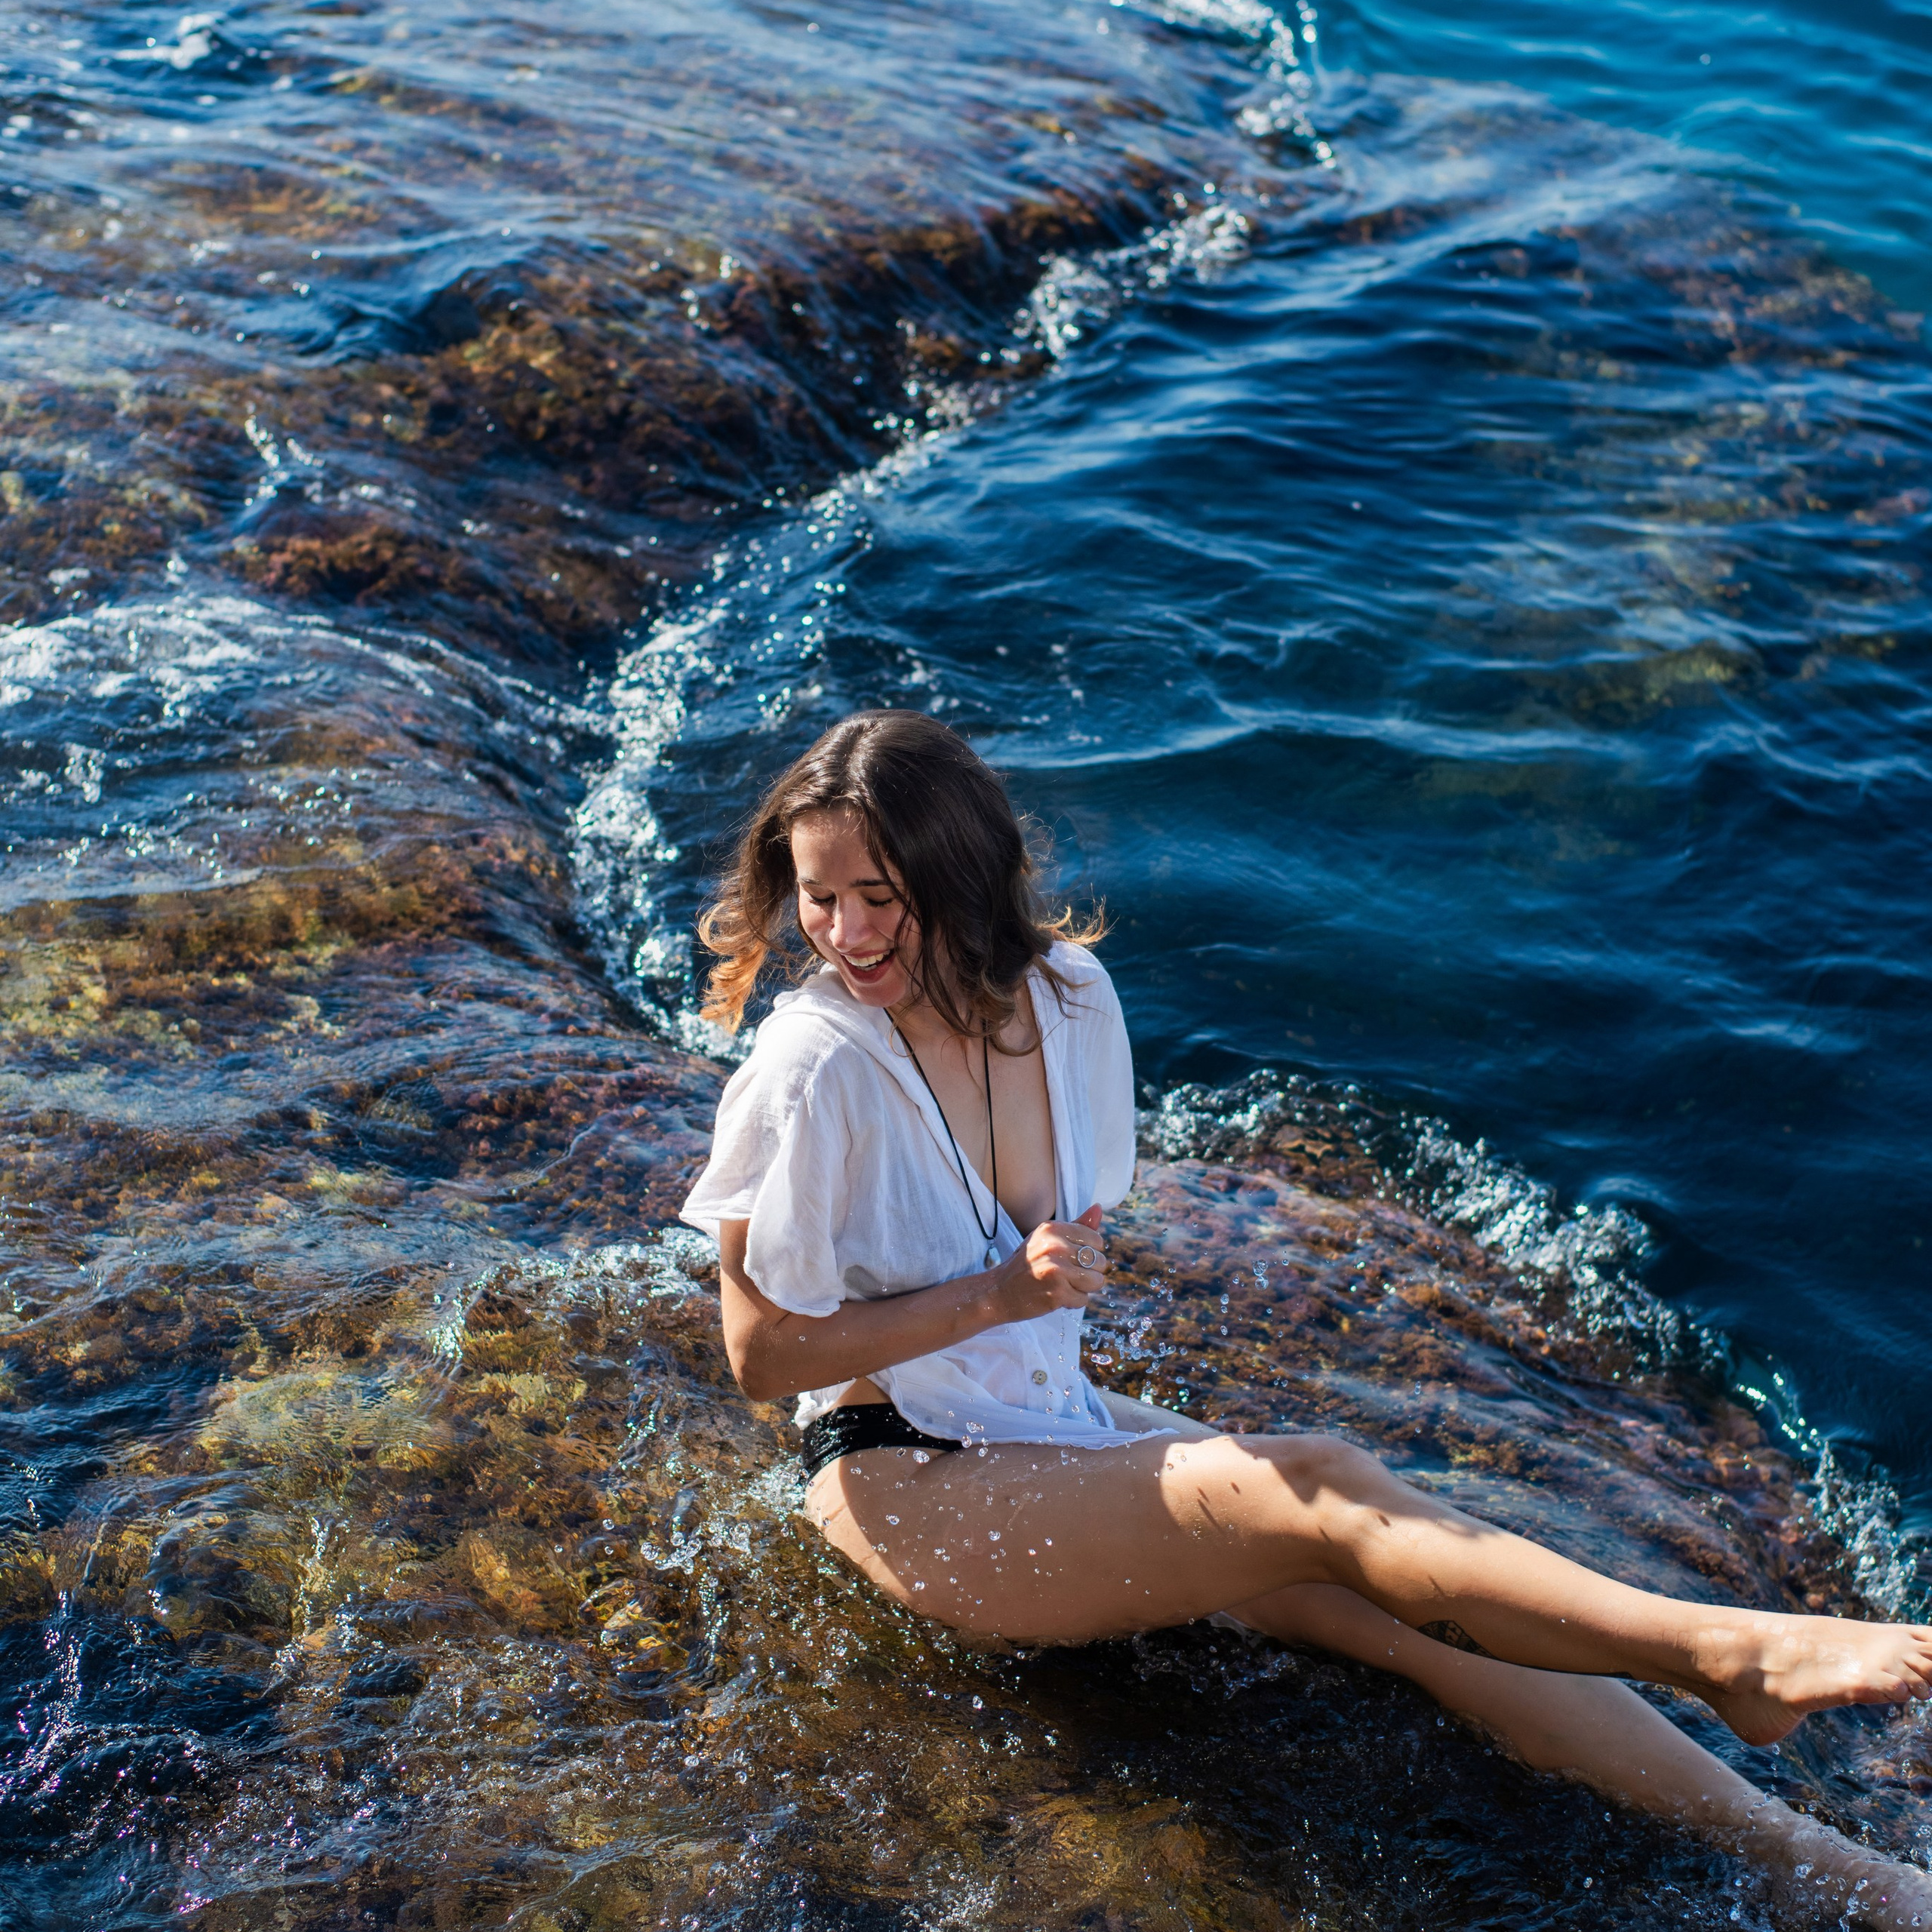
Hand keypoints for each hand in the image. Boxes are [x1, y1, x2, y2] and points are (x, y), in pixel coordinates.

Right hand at [991, 1204, 1107, 1321]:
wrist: (999, 1291)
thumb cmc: (1027, 1264)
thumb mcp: (1047, 1238)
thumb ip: (1077, 1225)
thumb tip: (1099, 1208)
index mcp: (1054, 1229)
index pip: (1097, 1240)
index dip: (1089, 1253)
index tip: (1071, 1258)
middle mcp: (1056, 1246)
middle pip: (1100, 1262)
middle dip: (1088, 1272)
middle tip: (1065, 1274)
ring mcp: (1056, 1270)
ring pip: (1096, 1281)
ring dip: (1083, 1288)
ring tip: (1064, 1285)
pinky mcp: (1057, 1293)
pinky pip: (1084, 1299)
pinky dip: (1073, 1301)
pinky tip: (1056, 1295)